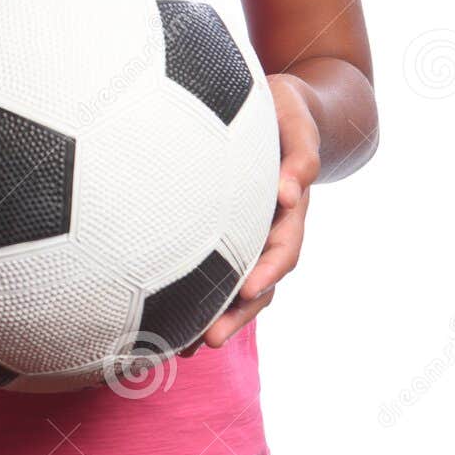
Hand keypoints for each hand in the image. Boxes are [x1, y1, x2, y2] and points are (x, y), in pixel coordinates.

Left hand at [178, 72, 319, 356]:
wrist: (280, 107)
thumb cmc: (288, 110)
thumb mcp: (299, 121)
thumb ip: (301, 155)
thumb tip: (289, 191)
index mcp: (290, 210)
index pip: (284, 250)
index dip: (269, 272)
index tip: (250, 290)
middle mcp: (269, 229)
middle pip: (258, 284)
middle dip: (236, 316)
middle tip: (208, 341)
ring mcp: (246, 233)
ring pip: (232, 284)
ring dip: (212, 316)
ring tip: (179, 347)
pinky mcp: (221, 230)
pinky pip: (207, 264)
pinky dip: (188, 290)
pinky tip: (153, 310)